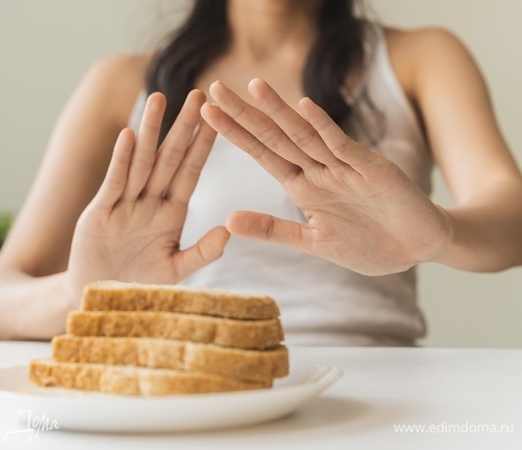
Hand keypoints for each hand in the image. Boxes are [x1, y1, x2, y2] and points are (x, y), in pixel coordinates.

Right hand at [66, 90, 229, 300]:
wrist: (102, 298)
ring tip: (160, 99)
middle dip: (183, 128)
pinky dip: (121, 160)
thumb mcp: (175, 270)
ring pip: (142, 162)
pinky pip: (114, 182)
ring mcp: (125, 204)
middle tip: (197, 94)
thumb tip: (228, 230)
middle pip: (170, 158)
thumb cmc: (140, 284)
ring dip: (151, 132)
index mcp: (172, 213)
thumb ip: (202, 252)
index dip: (203, 145)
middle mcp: (151, 202)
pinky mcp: (100, 212)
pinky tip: (129, 136)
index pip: (191, 172)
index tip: (217, 119)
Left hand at [201, 79, 449, 275]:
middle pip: (276, 137)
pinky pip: (344, 146)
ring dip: (279, 112)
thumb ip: (273, 230)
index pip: (262, 154)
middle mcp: (319, 170)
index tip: (206, 114)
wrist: (417, 247)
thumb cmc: (368, 245)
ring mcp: (345, 167)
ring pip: (305, 135)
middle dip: (245, 114)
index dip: (235, 134)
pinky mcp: (372, 169)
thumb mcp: (312, 242)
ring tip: (253, 87)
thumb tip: (227, 220)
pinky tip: (304, 108)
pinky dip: (325, 128)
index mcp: (303, 187)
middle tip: (214, 88)